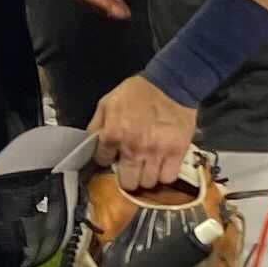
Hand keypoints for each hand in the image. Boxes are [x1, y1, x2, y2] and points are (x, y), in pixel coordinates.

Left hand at [85, 71, 199, 192]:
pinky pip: (168, 177)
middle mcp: (133, 147)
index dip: (107, 158)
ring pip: (148, 183)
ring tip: (148, 166)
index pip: (103, 161)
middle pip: (127, 182)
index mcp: (113, 134)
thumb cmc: (138, 92)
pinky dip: (165, 175)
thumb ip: (96, 126)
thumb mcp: (107, 103)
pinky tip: (162, 166)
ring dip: (146, 177)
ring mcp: (156, 152)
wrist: (170, 84)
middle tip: (131, 168)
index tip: (113, 155)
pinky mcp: (176, 152)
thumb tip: (90, 145)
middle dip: (127, 177)